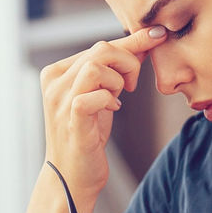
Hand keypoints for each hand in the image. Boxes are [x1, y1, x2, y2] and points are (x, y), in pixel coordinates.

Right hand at [39, 26, 167, 199]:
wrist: (72, 176)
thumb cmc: (87, 134)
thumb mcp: (102, 94)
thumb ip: (116, 68)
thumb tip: (145, 41)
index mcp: (56, 72)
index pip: (98, 46)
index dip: (131, 43)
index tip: (158, 35)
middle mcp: (54, 83)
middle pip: (100, 51)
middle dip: (128, 64)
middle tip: (131, 86)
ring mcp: (59, 101)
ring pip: (96, 67)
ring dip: (118, 81)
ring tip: (118, 98)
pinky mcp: (72, 119)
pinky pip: (95, 95)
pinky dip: (109, 99)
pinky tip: (112, 109)